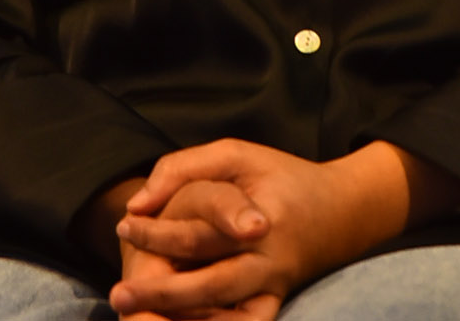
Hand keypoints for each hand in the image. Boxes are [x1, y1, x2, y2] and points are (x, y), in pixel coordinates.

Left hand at [109, 138, 459, 319]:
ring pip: (225, 318)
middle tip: (118, 294)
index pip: (200, 230)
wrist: (341, 211)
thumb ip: (184, 168)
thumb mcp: (237, 155)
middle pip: (209, 285)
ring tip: (137, 320)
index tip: (124, 223)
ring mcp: (274, 288)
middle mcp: (268, 258)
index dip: (157, 230)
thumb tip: (138, 203)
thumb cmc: (281, 177)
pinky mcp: (274, 306)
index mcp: (259, 216)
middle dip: (160, 293)